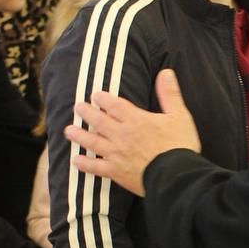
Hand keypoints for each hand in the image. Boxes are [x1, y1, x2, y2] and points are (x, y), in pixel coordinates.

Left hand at [65, 69, 201, 193]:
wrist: (175, 176)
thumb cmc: (180, 145)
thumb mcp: (179, 115)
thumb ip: (169, 93)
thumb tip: (166, 72)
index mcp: (136, 120)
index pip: (114, 105)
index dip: (103, 99)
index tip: (95, 95)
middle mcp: (121, 135)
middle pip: (99, 121)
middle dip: (87, 113)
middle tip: (77, 107)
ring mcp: (116, 154)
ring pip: (93, 142)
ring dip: (80, 136)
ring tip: (68, 131)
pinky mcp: (116, 172)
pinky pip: (96, 167)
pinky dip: (85, 164)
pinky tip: (75, 161)